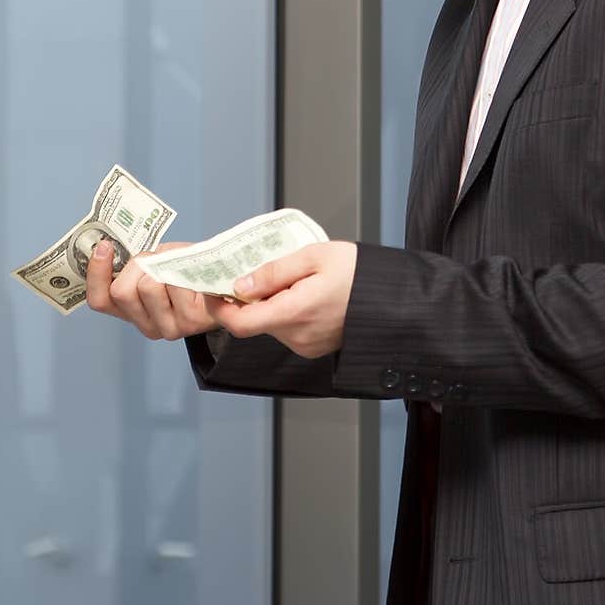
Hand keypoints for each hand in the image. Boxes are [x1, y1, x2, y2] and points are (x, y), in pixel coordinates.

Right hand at [86, 240, 221, 340]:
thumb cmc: (188, 270)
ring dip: (161, 267)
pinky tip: (191, 274)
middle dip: (137, 265)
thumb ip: (134, 263)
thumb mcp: (156, 262)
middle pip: (123, 292)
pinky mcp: (190, 323)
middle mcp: (147, 325)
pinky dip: (181, 271)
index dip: (96, 273)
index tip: (103, 246)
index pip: (100, 300)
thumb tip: (112, 248)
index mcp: (131, 312)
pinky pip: (174, 286)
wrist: (226, 281)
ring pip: (148, 287)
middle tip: (155, 259)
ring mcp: (168, 327)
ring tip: (177, 267)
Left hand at [204, 240, 356, 358]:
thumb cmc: (358, 272)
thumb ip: (273, 272)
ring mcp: (306, 345)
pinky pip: (288, 330)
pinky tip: (304, 292)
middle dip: (248, 298)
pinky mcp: (314, 347)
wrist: (392, 299)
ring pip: (271, 324)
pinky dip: (285, 311)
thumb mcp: (313, 257)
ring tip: (292, 278)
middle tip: (257, 270)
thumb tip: (239, 284)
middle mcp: (296, 337)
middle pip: (254, 321)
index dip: (218, 307)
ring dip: (269, 303)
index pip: (239, 322)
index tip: (211, 288)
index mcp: (293, 312)